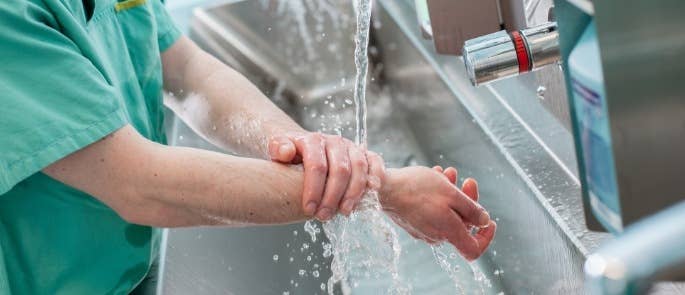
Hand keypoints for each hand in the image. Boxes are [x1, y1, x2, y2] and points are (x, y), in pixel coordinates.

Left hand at [268, 132, 370, 219]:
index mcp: (313, 140)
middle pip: (340, 169)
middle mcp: (334, 141)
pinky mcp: (366, 154)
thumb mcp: (280, 151)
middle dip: (332, 196)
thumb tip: (285, 152)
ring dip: (353, 193)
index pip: (317, 165)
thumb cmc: (294, 157)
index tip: (308, 209)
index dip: (314, 189)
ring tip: (343, 212)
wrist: (310, 150)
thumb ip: (279, 148)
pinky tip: (369, 196)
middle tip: (324, 216)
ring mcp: (352, 147)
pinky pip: (375, 164)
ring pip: (359, 168)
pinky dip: (375, 179)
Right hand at [379, 166, 495, 260]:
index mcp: (448, 233)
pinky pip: (432, 210)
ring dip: (451, 193)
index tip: (489, 221)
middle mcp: (436, 235)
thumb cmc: (417, 189)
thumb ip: (471, 209)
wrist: (384, 188)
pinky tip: (434, 177)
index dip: (485, 237)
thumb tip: (483, 221)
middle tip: (467, 181)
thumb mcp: (452, 194)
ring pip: (446, 213)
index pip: (473, 249)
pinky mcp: (413, 220)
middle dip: (467, 201)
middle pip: (461, 224)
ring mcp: (423, 229)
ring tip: (447, 173)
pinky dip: (437, 195)